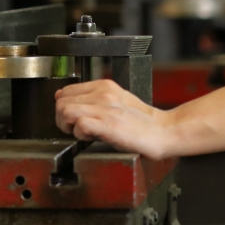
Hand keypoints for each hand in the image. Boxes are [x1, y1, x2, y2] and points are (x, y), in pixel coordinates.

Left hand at [55, 79, 171, 159]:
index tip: (72, 118)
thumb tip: (64, 97)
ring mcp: (106, 109)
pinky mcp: (109, 125)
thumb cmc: (142, 121)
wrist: (163, 131)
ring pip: (66, 111)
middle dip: (62, 118)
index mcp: (104, 86)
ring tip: (82, 133)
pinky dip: (79, 134)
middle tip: (74, 129)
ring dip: (68, 126)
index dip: (64, 107)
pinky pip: (79, 125)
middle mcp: (103, 94)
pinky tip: (91, 138)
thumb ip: (93, 98)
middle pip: (62, 102)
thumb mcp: (117, 99)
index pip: (66, 91)